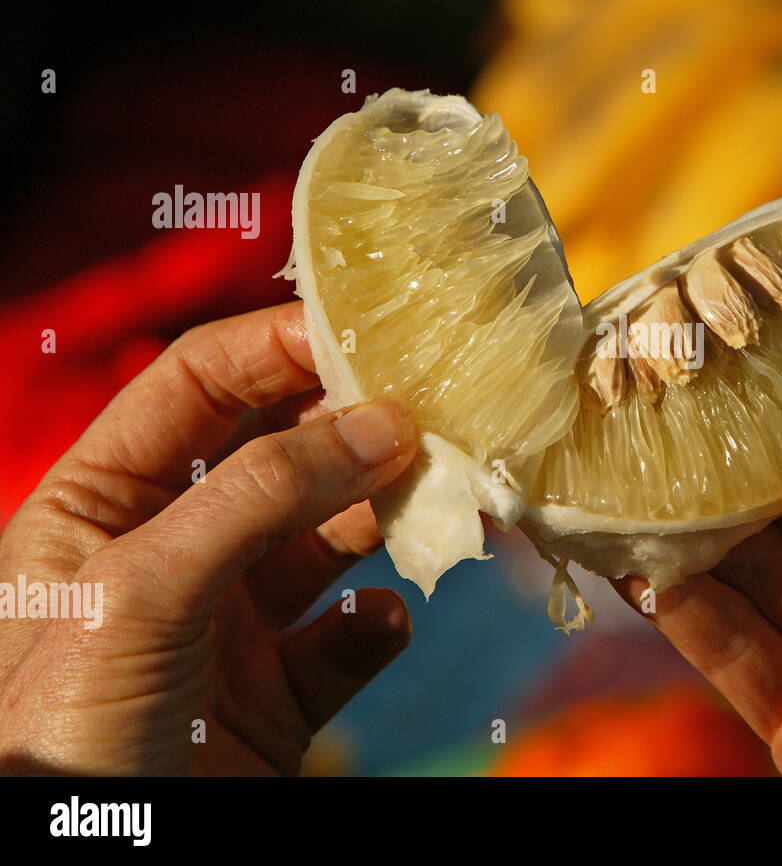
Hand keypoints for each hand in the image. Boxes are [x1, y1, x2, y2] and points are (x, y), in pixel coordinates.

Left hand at [0, 302, 416, 774]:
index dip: (278, 346)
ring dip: (386, 515)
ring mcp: (229, 623)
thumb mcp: (143, 591)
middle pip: (280, 453)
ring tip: (436, 499)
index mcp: (105, 503)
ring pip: (329, 538)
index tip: (366, 329)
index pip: (200, 386)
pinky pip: (348, 637)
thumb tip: (380, 422)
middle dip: (352, 428)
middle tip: (428, 408)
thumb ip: (262, 496)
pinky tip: (383, 617)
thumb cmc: (63, 734)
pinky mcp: (278, 695)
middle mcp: (172, 551)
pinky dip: (377, 621)